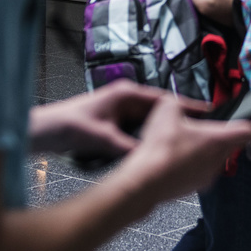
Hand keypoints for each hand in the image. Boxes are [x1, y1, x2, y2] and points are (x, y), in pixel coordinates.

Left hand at [27, 81, 206, 157]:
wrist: (43, 132)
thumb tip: (148, 156)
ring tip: (184, 147)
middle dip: (179, 124)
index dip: (186, 107)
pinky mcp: (115, 127)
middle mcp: (126, 101)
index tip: (206, 115)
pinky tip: (158, 154)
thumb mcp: (99, 136)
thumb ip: (124, 146)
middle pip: (161, 113)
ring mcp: (121, 114)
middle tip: (201, 136)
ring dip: (164, 135)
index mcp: (126, 94)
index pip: (163, 99)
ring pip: (151, 125)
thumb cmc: (66, 125)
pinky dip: (149, 142)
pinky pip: (140, 134)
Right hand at [109, 95, 250, 204]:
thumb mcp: (167, 108)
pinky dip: (192, 165)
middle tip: (199, 129)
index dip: (243, 122)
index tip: (235, 119)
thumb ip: (181, 103)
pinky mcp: (196, 188)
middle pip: (230, 144)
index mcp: (218, 139)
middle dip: (218, 135)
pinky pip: (201, 171)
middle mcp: (218, 160)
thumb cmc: (161, 146)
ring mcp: (208, 177)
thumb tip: (182, 107)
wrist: (146, 180)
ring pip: (215, 159)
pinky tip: (174, 159)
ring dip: (204, 151)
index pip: (248, 131)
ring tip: (182, 144)